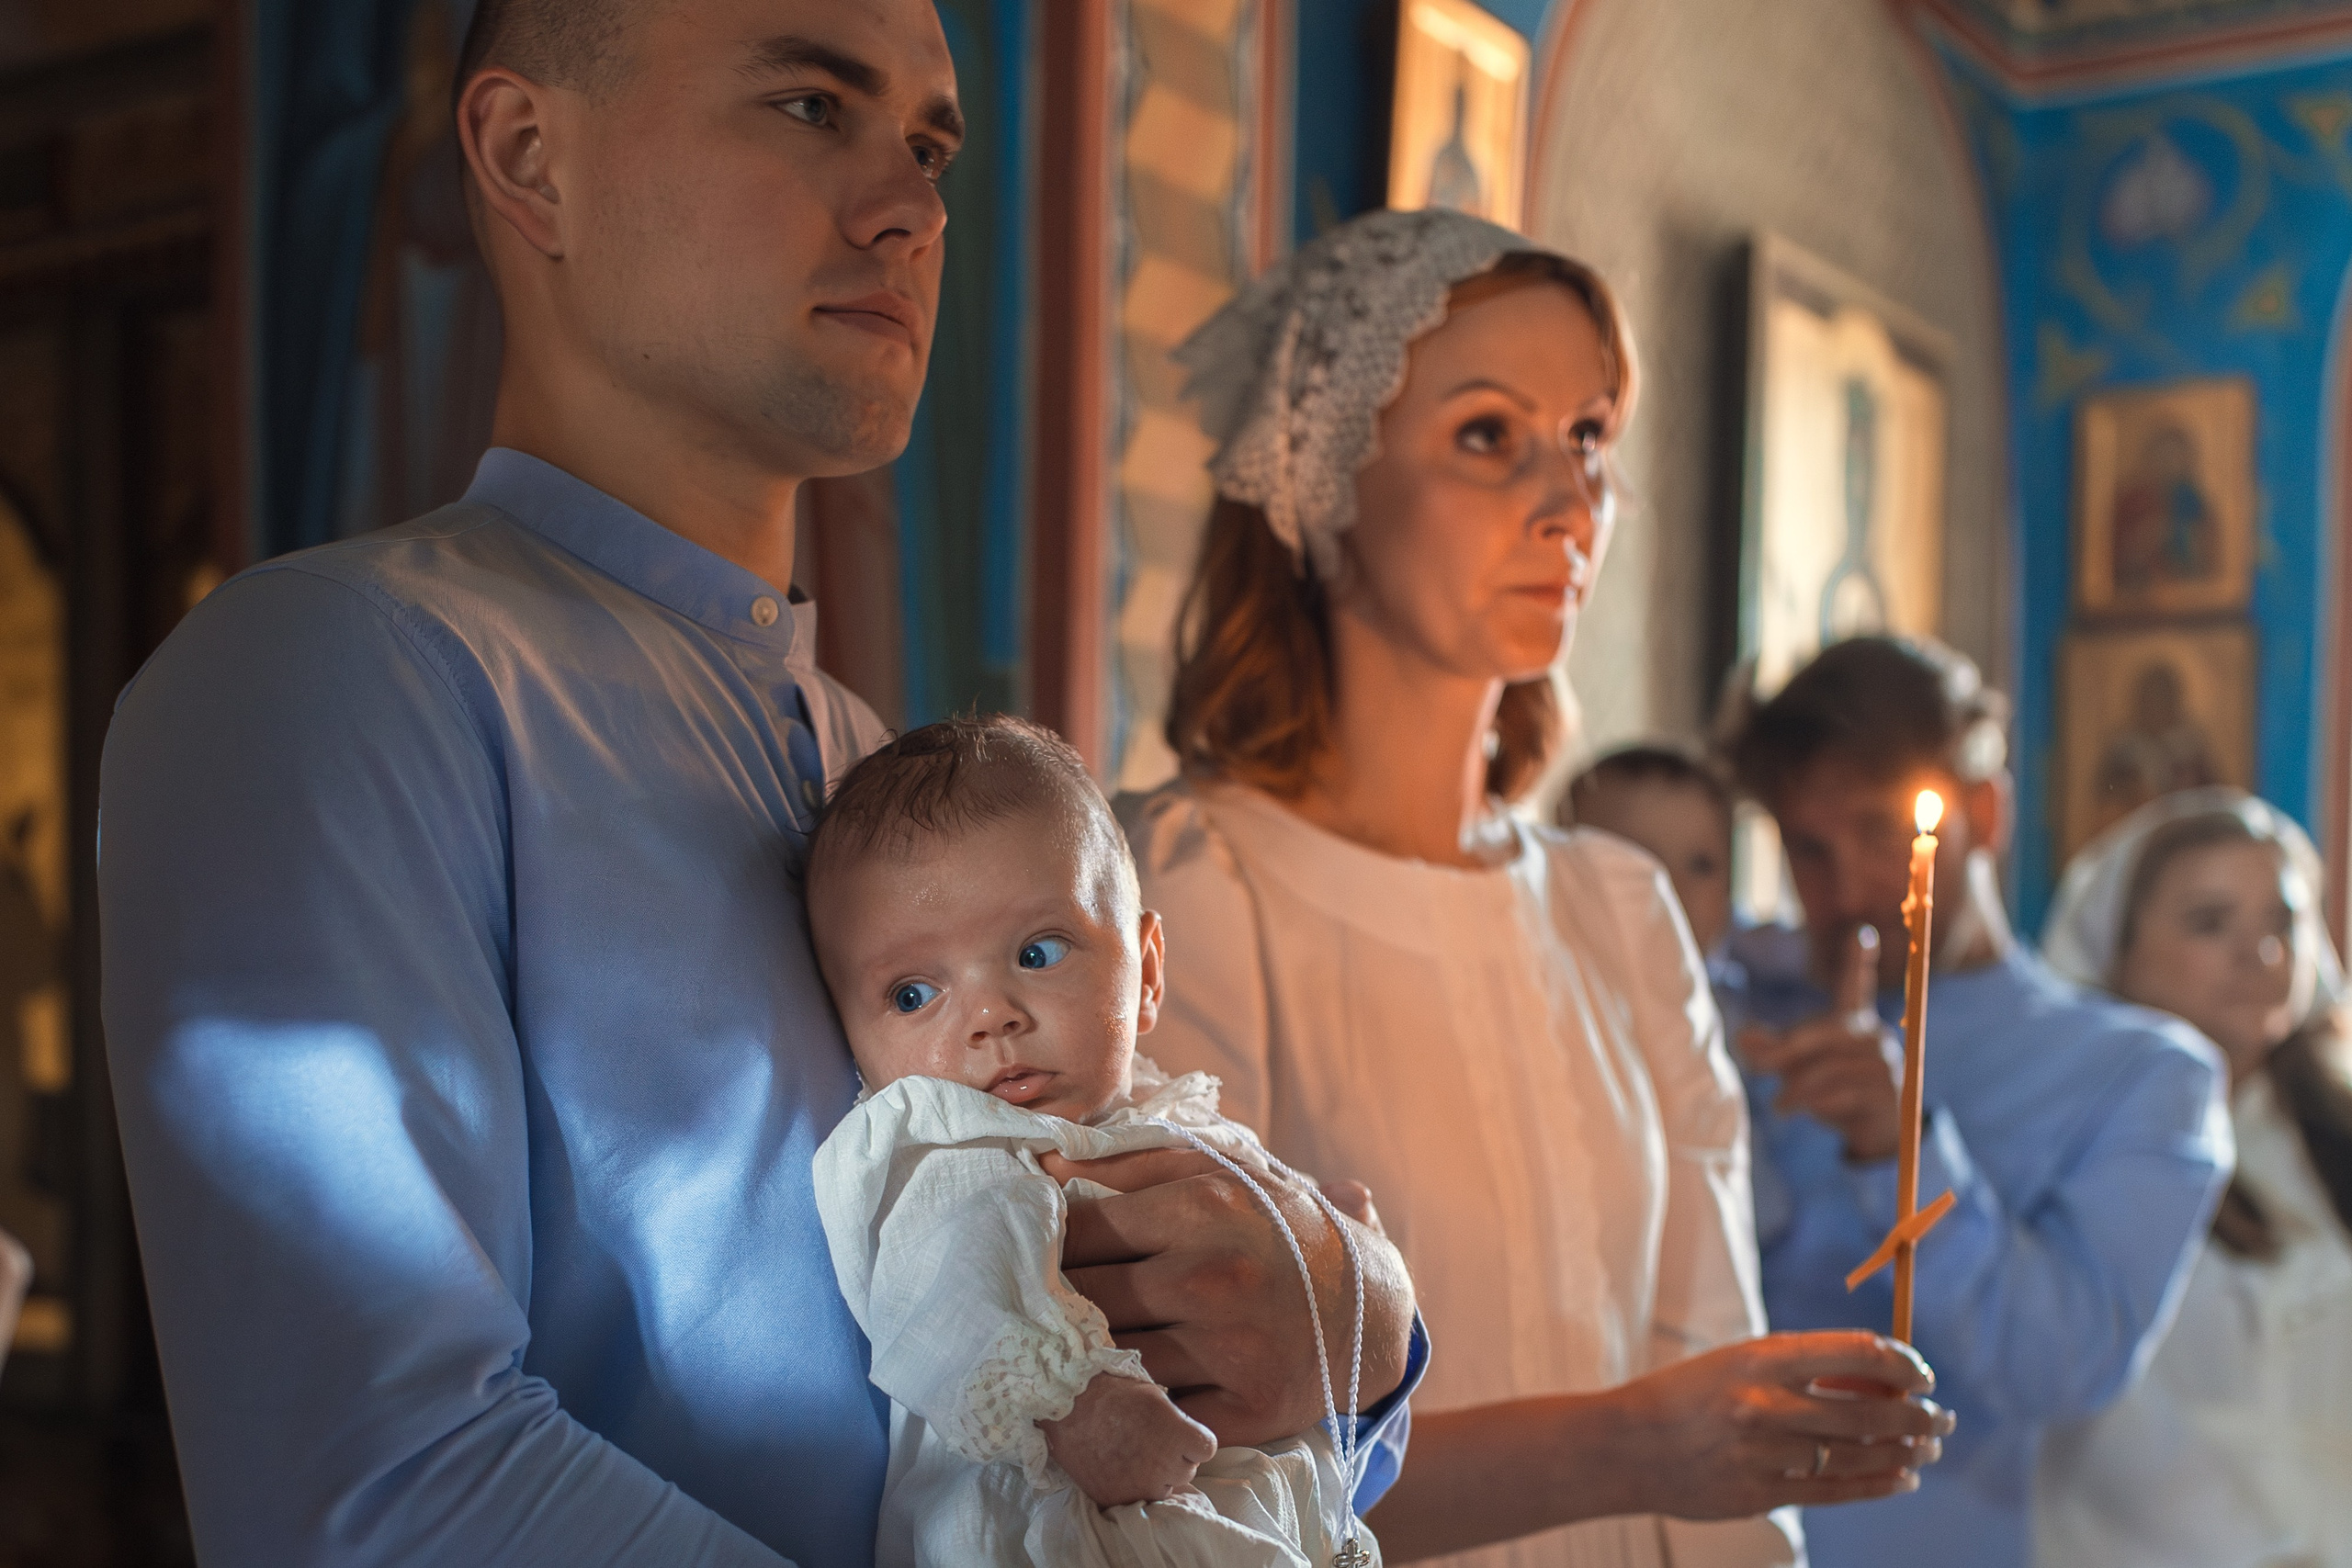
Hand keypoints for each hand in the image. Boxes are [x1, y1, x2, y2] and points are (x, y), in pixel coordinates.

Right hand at [1040, 1371, 1217, 1506]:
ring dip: (1154, 1477)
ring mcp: (1140, 1487)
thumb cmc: (1111, 1392)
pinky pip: (1136, 1500)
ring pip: (1163, 1489)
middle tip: (1148, 1442)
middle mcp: (1164, 1466)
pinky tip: (1116, 1468)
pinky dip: (1130, 1488)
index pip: (1205, 1449)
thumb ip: (1175, 1421)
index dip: (1193, 1442)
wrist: (1067, 1406)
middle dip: (1172, 1459)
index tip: (1179, 1436)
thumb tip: (1182, 1433)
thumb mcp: (1154, 1396)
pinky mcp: (1116, 1499)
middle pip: (1186, 1471)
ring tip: (1130, 1455)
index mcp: (1177, 1436)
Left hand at [1044, 1147, 1415, 1446]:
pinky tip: (1111, 1396)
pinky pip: (1156, 1416)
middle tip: (1025, 1310)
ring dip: (1079, 1361)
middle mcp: (1214, 1277)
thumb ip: (1131, 1162)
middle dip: (1049, 1305)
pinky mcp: (1247, 1409)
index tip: (1027, 1257)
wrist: (1369, 1304)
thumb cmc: (1276, 1226)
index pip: (1080, 1231)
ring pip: (1113, 1361)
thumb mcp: (1220, 1171)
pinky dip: (1127, 1409)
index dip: (1042, 1246)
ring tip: (1056, 1353)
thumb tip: (1042, 1164)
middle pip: (1087, 1299)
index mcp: (1203, 1207)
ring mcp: (1233, 1348)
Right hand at [1617, 1331, 1954, 1517]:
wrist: (1626, 1445)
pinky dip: (1878, 1484)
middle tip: (1944, 1417)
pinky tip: (1901, 1477)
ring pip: (1861, 1455)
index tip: (1922, 1373)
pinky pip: (1837, 1492)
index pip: (1856, 1352)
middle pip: (1871, 1410)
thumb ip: (1802, 1368)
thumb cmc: (1688, 1395)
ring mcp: (1765, 1454)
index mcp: (1761, 1358)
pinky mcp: (1762, 1494)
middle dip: (1920, 1415)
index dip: (1903, 1362)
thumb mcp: (1738, 1361)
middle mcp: (1767, 1404)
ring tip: (1927, 1448)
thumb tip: (1880, 1375)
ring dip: (1906, 1451)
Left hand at [1738, 925, 1903, 1163]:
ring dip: (1795, 1088)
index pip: (1857, 986)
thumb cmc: (1832, 1089)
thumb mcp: (1798, 1067)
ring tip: (1778, 1105)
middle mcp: (1873, 1036)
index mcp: (1854, 1022)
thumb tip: (1742, 1037)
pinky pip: (1841, 1093)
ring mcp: (1884, 1064)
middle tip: (1755, 1066)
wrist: (1873, 1130)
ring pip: (1828, 1067)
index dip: (1859, 961)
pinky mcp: (1887, 1093)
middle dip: (1786, 1049)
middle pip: (1827, 1030)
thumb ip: (1772, 1050)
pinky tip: (1801, 1111)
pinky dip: (1814, 1105)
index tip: (1862, 933)